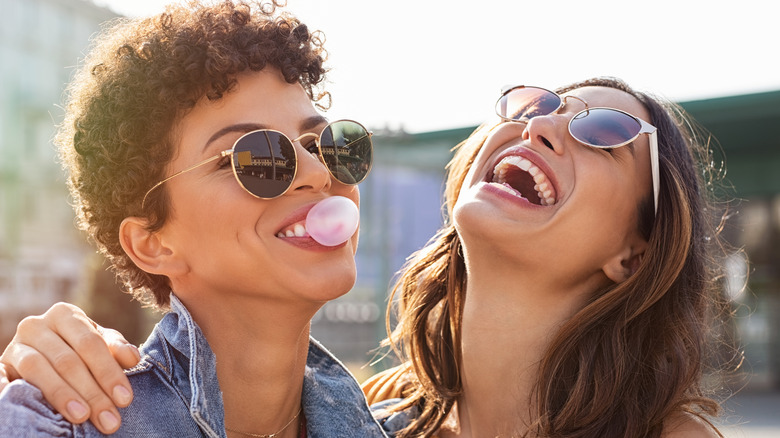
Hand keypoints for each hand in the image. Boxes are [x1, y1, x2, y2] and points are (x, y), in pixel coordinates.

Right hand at [0, 302, 141, 433]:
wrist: (40, 352)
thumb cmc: (77, 349)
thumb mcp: (98, 344)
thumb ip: (115, 348)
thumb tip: (132, 358)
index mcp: (65, 315)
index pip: (91, 344)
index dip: (109, 372)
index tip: (124, 399)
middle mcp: (37, 325)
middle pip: (68, 360)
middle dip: (92, 392)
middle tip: (109, 419)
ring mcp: (15, 345)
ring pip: (38, 368)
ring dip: (62, 395)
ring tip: (81, 417)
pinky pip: (1, 376)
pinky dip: (8, 390)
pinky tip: (24, 406)